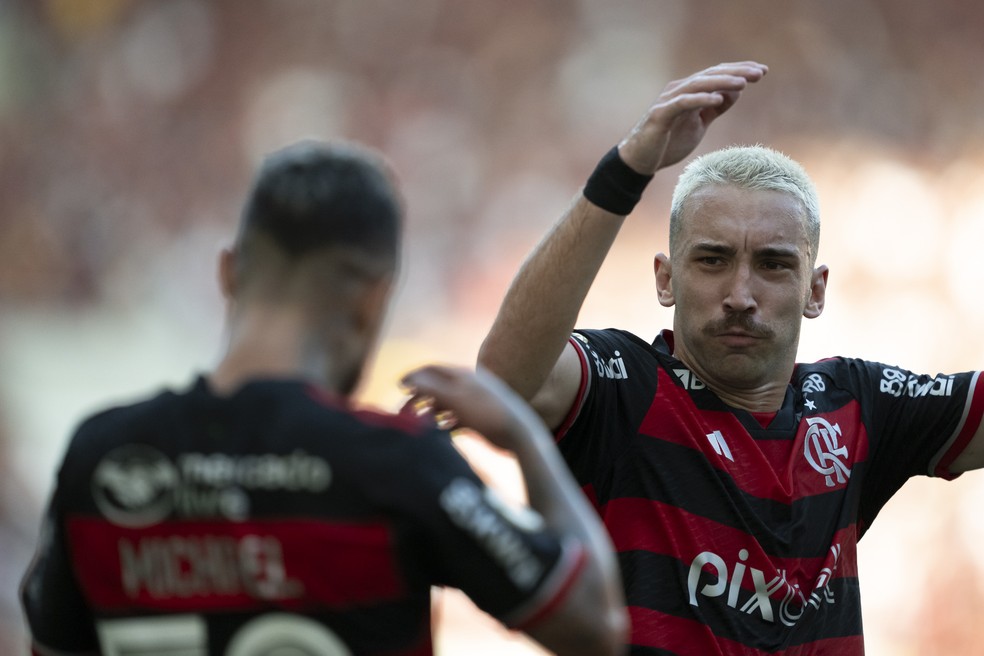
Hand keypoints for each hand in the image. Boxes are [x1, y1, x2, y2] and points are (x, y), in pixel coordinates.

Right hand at [400, 365, 548, 452]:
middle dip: (417, 398)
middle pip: (436, 387)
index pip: (431, 369)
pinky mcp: (479, 419)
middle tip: (402, 413)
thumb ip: (430, 388)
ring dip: (429, 413)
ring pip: (444, 405)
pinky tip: (438, 434)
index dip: (413, 376)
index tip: (397, 387)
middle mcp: (467, 386)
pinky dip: (444, 425)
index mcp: (462, 375)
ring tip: (418, 425)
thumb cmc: (487, 413)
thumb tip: (408, 379)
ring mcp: (473, 403)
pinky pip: (455, 419)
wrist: (519, 433)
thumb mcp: (455, 399)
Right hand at [618, 61, 767, 173]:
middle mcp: (679, 90)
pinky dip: (700, 99)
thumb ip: (715, 108)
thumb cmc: (668, 142)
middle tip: (760, 73)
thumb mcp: (699, 124)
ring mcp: (669, 101)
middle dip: (737, 72)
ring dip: (722, 82)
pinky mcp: (661, 114)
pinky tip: (718, 99)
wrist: (640, 160)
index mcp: (689, 91)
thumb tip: (737, 92)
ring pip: (699, 84)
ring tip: (744, 82)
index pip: (717, 75)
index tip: (762, 72)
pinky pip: (683, 103)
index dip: (740, 71)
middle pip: (711, 75)